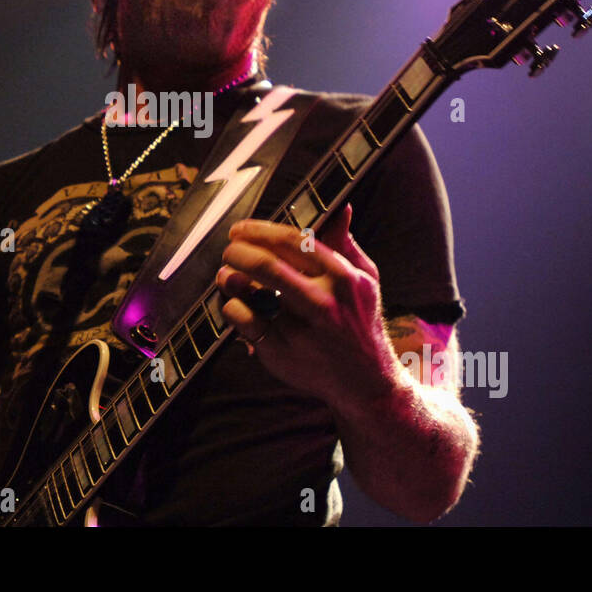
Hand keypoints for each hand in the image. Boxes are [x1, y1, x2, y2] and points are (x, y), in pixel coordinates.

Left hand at [215, 204, 400, 408]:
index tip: (240, 229)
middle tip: (229, 249)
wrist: (366, 383)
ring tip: (225, 275)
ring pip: (249, 293)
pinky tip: (234, 303)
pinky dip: (232, 307)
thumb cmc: (360, 322)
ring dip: (229, 278)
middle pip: (266, 265)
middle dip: (238, 251)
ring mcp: (300, 330)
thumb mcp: (365, 280)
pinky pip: (243, 321)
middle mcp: (323, 302)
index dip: (259, 231)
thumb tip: (341, 208)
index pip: (293, 241)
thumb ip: (345, 244)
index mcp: (342, 277)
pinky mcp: (281, 353)